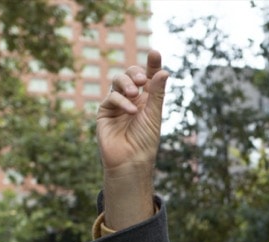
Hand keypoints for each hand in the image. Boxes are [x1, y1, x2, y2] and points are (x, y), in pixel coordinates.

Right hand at [96, 50, 168, 228]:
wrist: (131, 161)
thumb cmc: (145, 141)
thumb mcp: (154, 115)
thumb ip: (157, 93)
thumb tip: (163, 71)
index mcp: (147, 99)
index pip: (149, 76)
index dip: (152, 64)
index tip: (155, 52)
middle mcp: (132, 98)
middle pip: (132, 74)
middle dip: (136, 73)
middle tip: (142, 80)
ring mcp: (117, 104)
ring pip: (118, 81)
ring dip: (127, 84)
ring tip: (134, 94)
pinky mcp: (105, 111)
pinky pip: (111, 98)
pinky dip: (121, 101)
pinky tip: (130, 111)